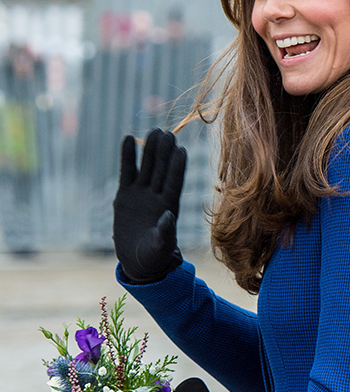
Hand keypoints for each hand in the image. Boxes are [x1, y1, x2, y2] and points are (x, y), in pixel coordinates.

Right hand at [113, 129, 186, 282]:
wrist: (137, 260)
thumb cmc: (153, 257)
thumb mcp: (160, 247)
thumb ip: (165, 232)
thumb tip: (169, 216)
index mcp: (169, 207)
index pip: (174, 183)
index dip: (177, 167)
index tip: (181, 150)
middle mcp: (157, 196)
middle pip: (162, 170)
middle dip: (165, 152)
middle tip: (167, 133)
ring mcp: (141, 193)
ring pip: (147, 167)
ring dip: (150, 149)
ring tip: (154, 131)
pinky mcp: (125, 194)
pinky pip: (127, 171)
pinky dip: (128, 156)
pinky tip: (128, 138)